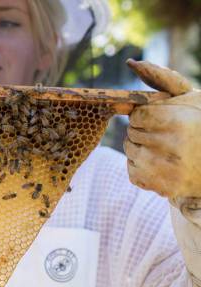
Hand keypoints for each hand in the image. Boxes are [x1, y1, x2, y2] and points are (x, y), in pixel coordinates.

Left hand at [124, 59, 200, 197]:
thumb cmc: (199, 125)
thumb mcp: (187, 98)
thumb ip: (161, 78)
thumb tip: (131, 63)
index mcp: (179, 122)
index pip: (137, 116)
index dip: (146, 117)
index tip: (162, 120)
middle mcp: (172, 147)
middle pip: (131, 133)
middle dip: (143, 131)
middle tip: (166, 135)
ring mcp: (165, 170)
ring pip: (130, 151)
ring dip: (141, 148)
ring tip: (165, 149)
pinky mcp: (160, 187)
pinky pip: (132, 172)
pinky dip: (142, 167)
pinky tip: (162, 164)